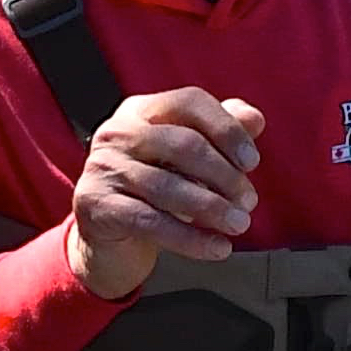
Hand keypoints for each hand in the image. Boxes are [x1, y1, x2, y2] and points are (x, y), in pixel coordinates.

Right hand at [69, 88, 264, 295]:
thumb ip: (221, 133)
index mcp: (142, 110)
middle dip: (225, 176)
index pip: (190, 102)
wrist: (109, 235)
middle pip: (184, 145)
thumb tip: (253, 118)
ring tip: (239, 224)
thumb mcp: (188, 158)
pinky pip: (152, 222)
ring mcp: (103, 168)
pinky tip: (218, 247)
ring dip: (213, 208)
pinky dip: (191, 239)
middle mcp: (118, 132)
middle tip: (249, 201)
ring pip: (168, 187)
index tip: (252, 161)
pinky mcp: (97, 205)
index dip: (227, 130)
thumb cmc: (157, 186)